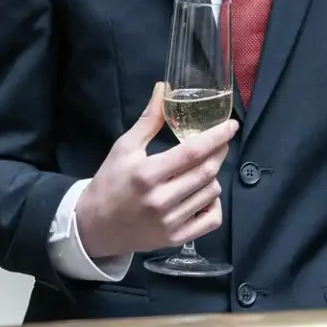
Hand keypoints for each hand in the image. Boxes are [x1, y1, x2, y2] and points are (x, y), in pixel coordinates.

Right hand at [76, 82, 235, 258]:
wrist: (93, 227)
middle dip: (219, 153)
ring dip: (213, 177)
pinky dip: (214, 205)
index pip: (193, 152)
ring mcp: (170, 222)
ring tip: (201, 169)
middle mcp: (161, 200)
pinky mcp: (175, 239)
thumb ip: (149, 119)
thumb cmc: (109, 182)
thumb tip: (164, 87)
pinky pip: (211, 220)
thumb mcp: (124, 148)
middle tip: (220, 143)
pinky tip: (203, 194)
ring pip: (212, 193)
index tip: (232, 125)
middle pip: (207, 172)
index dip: (217, 137)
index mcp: (147, 174)